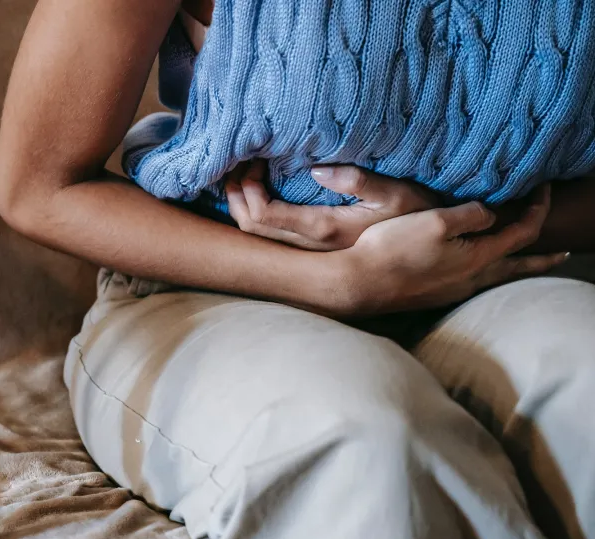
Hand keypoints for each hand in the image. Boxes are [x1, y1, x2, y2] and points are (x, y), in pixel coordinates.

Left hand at [225, 161, 439, 250]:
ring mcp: (310, 250)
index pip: (263, 216)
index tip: (254, 160)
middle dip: (236, 194)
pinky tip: (259, 190)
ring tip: (244, 173)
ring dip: (242, 204)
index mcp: (324, 229)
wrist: (431, 251)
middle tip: (239, 162)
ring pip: (256, 235)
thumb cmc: (418, 216)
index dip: (246, 189)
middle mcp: (310, 246)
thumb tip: (316, 170)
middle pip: (250, 227)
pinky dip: (255, 211)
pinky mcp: (314, 248)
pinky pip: (270, 234)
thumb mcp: (398, 193)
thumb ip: (359, 181)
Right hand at [343, 185, 568, 313]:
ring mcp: (451, 291)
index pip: (522, 233)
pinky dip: (487, 271)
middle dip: (542, 259)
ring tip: (522, 262)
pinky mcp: (432, 295)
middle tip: (563, 255)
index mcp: (477, 258)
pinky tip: (475, 269)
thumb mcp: (436, 221)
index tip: (544, 189)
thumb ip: (470, 214)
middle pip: (518, 268)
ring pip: (495, 277)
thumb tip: (489, 214)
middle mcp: (471, 279)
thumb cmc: (393, 249)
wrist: (358, 283)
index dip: (537, 209)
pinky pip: (472, 281)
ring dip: (514, 266)